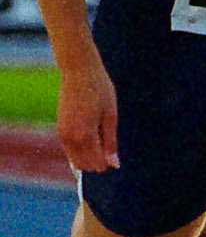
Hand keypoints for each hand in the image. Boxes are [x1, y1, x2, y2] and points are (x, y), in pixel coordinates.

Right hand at [56, 54, 118, 173]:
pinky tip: (91, 133)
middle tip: (107, 143)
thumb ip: (110, 142)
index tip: (114, 151)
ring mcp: (62, 133)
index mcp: (85, 135)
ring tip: (99, 135)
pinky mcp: (59, 128)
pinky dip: (80, 149)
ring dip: (87, 156)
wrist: (78, 71)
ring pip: (74, 159)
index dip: (107, 162)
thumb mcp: (110, 115)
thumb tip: (114, 164)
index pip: (96, 163)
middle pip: (84, 165)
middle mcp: (70, 137)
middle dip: (96, 161)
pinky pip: (69, 149)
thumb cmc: (99, 90)